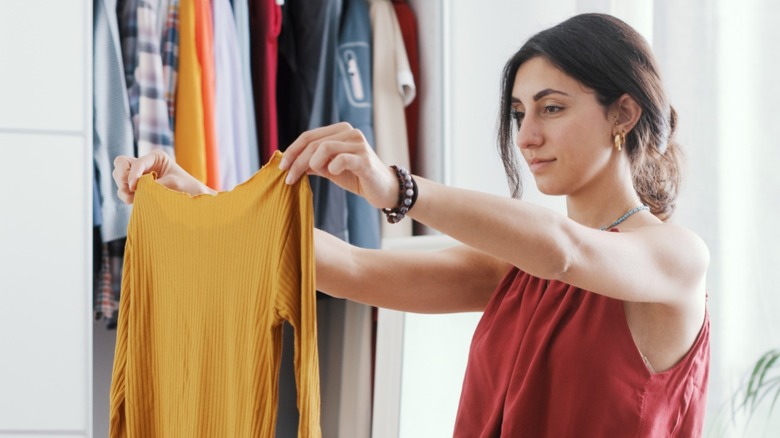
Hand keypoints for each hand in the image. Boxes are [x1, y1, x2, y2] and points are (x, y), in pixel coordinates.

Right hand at [112, 149, 213, 203]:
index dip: (133, 174)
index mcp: (156, 157)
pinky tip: (135, 201)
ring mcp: (139, 175)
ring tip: (134, 197)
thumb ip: (157, 185)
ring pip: (119, 176)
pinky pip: (122, 190)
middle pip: (121, 164)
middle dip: (123, 176)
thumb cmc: (188, 188)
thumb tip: (138, 190)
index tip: (134, 187)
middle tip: (131, 189)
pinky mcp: (137, 187)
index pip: (136, 162)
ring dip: (123, 188)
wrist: (194, 198)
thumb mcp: (175, 184)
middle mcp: (145, 164)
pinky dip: (125, 196)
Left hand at [279, 123, 397, 208]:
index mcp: (341, 131)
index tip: (281, 167)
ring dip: (310, 164)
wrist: (384, 189)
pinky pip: (342, 159)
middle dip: (296, 161)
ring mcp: (358, 145)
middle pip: (313, 142)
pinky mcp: (365, 160)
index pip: (309, 136)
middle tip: (288, 178)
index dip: (292, 151)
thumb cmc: (357, 177)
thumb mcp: (331, 169)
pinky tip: (331, 173)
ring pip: (324, 147)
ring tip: (306, 176)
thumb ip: (314, 163)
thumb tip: (290, 164)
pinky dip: (331, 167)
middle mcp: (350, 133)